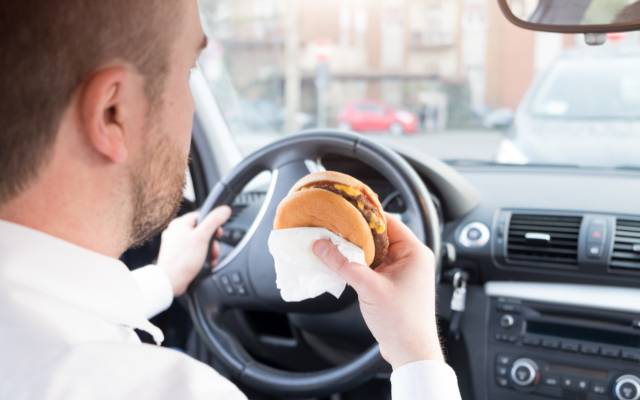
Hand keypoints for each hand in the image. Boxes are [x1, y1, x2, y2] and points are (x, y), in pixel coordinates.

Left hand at [156, 206, 231, 295]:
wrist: (170, 281)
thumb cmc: (182, 260)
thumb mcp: (202, 237)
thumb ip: (214, 221)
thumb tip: (224, 210)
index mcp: (180, 223)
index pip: (202, 216)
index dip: (213, 224)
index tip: (218, 233)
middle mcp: (176, 232)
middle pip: (202, 230)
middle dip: (212, 242)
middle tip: (214, 250)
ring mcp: (176, 244)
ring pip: (199, 242)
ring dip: (208, 251)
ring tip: (210, 259)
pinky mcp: (178, 255)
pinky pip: (194, 252)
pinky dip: (201, 257)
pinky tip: (205, 264)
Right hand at [312, 214, 442, 368]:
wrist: (410, 352)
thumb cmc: (401, 321)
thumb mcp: (369, 287)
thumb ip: (343, 264)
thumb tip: (320, 245)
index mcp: (414, 252)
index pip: (388, 221)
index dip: (365, 214)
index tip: (343, 209)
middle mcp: (410, 258)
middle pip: (378, 236)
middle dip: (354, 233)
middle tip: (332, 227)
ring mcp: (401, 272)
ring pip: (373, 252)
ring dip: (354, 250)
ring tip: (332, 243)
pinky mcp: (392, 284)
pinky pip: (372, 266)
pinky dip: (357, 264)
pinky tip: (340, 264)